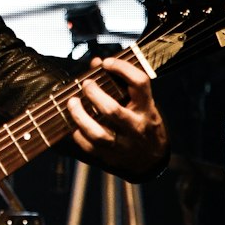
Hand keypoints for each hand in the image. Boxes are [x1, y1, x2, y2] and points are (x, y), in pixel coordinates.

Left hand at [66, 55, 168, 177]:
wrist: (152, 161)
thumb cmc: (143, 125)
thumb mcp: (141, 104)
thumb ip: (121, 84)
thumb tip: (95, 63)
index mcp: (147, 109)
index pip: (139, 83)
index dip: (122, 69)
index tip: (106, 63)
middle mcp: (136, 127)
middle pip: (112, 110)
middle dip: (94, 94)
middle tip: (86, 84)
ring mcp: (123, 145)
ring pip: (98, 133)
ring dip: (80, 116)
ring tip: (71, 102)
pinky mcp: (109, 158)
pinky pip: (89, 146)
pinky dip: (78, 134)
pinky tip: (74, 124)